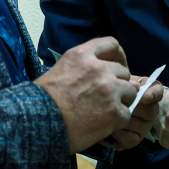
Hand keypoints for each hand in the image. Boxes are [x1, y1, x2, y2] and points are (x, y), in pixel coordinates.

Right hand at [34, 37, 136, 153]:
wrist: (38, 124)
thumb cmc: (42, 101)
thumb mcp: (59, 69)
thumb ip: (80, 65)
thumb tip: (95, 69)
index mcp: (82, 55)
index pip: (111, 44)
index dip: (118, 55)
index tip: (117, 65)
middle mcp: (99, 69)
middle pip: (123, 71)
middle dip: (119, 83)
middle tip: (109, 95)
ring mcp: (109, 90)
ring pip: (130, 92)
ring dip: (122, 101)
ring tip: (107, 111)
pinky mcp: (114, 112)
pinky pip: (126, 113)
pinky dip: (118, 120)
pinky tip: (105, 124)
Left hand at [100, 75, 163, 150]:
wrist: (100, 108)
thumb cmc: (111, 91)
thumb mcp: (118, 77)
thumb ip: (125, 72)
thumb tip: (131, 77)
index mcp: (148, 92)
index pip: (158, 90)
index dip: (153, 94)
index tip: (144, 97)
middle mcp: (150, 110)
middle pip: (151, 111)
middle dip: (133, 108)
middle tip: (119, 106)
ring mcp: (143, 126)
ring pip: (141, 126)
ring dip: (124, 121)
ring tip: (109, 117)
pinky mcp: (134, 139)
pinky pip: (131, 139)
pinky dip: (119, 135)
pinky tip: (110, 128)